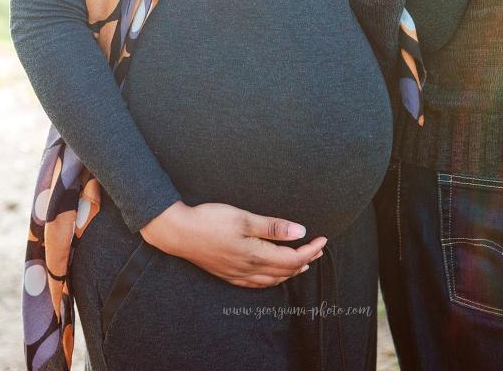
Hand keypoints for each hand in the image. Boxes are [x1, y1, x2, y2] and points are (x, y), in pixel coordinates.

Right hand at [140, 201, 326, 287]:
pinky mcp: (228, 275)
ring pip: (272, 280)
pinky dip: (272, 279)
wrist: (180, 233)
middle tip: (317, 248)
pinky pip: (257, 284)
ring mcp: (238, 274)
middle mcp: (249, 269)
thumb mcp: (245, 218)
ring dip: (290, 272)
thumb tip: (300, 231)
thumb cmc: (211, 221)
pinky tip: (272, 275)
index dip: (310, 250)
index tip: (323, 240)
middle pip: (285, 271)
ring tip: (302, 262)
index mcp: (256, 255)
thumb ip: (273, 227)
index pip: (292, 258)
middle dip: (305, 260)